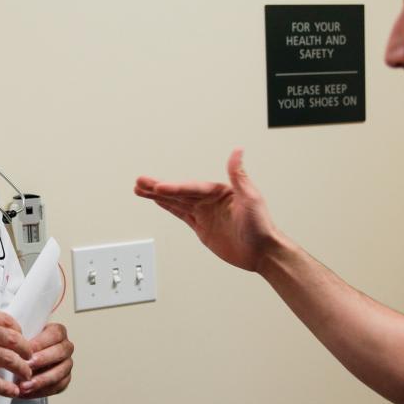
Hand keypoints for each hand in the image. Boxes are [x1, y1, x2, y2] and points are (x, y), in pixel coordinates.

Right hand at [0, 303, 32, 396]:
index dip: (17, 329)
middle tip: (30, 356)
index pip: (2, 318)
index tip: (21, 336)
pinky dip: (4, 387)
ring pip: (4, 358)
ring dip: (20, 367)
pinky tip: (12, 391)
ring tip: (26, 373)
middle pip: (9, 337)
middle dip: (24, 348)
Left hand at [18, 322, 73, 398]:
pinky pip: (57, 387)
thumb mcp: (20, 337)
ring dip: (41, 380)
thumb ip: (19, 338)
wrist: (23, 362)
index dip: (41, 343)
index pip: (55, 334)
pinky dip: (42, 391)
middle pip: (61, 352)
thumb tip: (12, 340)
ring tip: (24, 386)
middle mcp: (65, 347)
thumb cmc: (22, 347)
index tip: (27, 351)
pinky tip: (28, 392)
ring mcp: (67, 364)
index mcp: (58, 332)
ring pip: (60, 372)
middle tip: (27, 367)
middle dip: (43, 360)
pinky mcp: (64, 379)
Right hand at [134, 149, 278, 272]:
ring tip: (140, 189)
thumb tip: (237, 152)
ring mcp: (204, 213)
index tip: (159, 187)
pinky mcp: (202, 227)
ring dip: (158, 196)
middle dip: (158, 187)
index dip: (175, 188)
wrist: (262, 252)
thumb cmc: (261, 225)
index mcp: (220, 191)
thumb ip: (239, 175)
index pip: (192, 188)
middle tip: (140, 181)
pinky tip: (157, 201)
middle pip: (179, 192)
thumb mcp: (251, 198)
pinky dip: (168, 207)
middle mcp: (210, 200)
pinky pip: (181, 214)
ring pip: (176, 202)